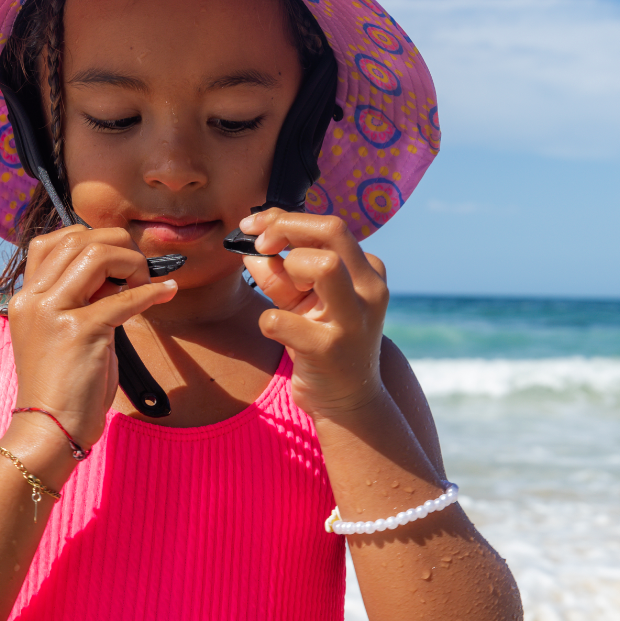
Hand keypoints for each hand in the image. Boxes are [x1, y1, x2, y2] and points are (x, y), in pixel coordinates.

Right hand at [7, 226, 177, 448]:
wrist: (48, 430)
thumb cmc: (62, 386)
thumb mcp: (62, 332)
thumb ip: (81, 300)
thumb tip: (116, 275)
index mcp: (26, 297)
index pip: (52, 240)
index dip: (89, 239)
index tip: (114, 261)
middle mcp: (33, 298)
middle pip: (78, 238)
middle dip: (118, 246)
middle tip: (137, 272)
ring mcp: (53, 312)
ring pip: (98, 255)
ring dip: (132, 263)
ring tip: (144, 285)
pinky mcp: (79, 331)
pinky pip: (124, 298)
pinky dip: (152, 293)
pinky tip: (166, 295)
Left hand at [240, 210, 388, 422]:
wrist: (346, 402)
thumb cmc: (322, 342)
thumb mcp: (302, 302)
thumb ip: (280, 274)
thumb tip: (250, 248)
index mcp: (367, 271)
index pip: (328, 226)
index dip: (284, 219)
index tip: (254, 227)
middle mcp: (369, 290)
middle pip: (332, 230)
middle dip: (285, 228)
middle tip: (259, 244)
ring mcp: (353, 320)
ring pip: (323, 265)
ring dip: (288, 269)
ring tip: (286, 296)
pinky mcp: (329, 350)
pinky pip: (280, 319)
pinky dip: (268, 320)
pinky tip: (276, 330)